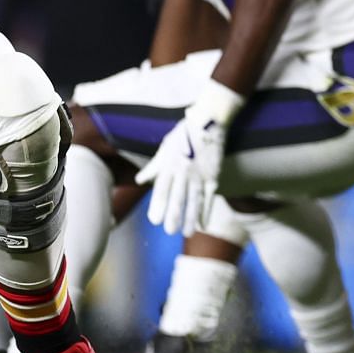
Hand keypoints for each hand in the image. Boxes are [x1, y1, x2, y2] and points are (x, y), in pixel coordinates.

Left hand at [136, 80, 244, 236]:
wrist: (210, 119)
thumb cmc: (185, 133)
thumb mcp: (165, 147)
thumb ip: (154, 166)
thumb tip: (140, 180)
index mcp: (169, 164)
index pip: (162, 189)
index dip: (158, 205)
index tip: (154, 220)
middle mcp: (183, 170)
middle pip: (178, 197)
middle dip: (173, 215)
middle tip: (169, 231)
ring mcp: (199, 174)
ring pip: (195, 200)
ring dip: (190, 218)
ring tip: (186, 233)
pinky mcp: (213, 174)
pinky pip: (209, 197)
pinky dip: (206, 211)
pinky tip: (203, 224)